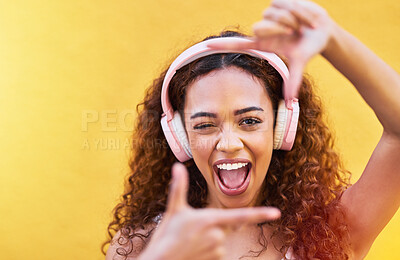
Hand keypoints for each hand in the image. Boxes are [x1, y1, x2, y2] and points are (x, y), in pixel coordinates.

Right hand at [140, 163, 280, 259]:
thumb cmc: (166, 235)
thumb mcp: (174, 209)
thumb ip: (179, 187)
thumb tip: (177, 166)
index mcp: (210, 219)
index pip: (240, 216)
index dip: (260, 214)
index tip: (276, 213)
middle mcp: (218, 235)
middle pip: (226, 226)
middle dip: (214, 226)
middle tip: (194, 230)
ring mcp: (218, 250)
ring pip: (221, 240)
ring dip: (210, 239)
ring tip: (190, 242)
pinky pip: (218, 252)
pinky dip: (208, 250)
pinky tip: (194, 251)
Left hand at [207, 0, 335, 103]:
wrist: (323, 30)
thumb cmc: (308, 48)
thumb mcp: (300, 63)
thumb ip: (293, 81)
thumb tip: (291, 102)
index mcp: (264, 44)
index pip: (238, 45)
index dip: (222, 46)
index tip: (206, 45)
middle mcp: (263, 29)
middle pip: (258, 28)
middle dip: (279, 28)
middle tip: (295, 32)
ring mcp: (269, 15)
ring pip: (273, 14)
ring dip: (293, 19)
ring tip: (302, 25)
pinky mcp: (278, 2)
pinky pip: (284, 3)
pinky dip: (299, 11)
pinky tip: (304, 16)